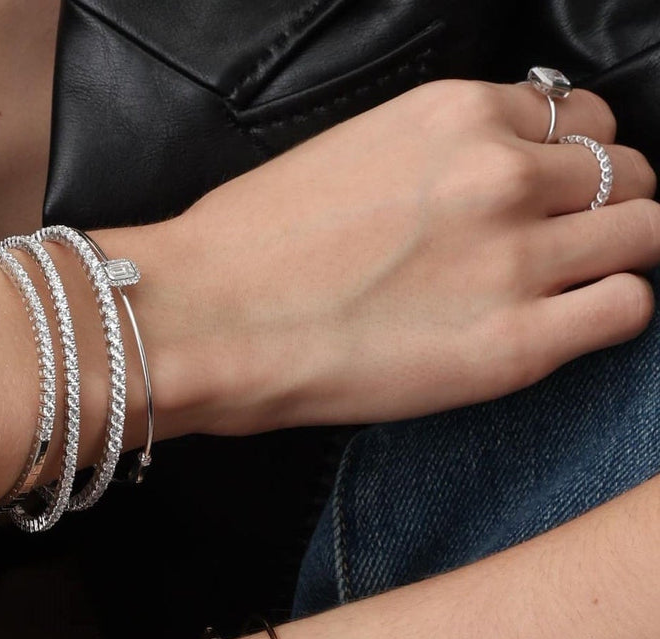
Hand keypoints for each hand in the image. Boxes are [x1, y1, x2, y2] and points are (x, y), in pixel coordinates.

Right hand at [125, 79, 659, 433]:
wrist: (202, 320)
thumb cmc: (246, 249)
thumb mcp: (348, 156)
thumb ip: (434, 160)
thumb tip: (473, 187)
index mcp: (456, 116)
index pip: (580, 118)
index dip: (573, 162)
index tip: (551, 196)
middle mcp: (501, 173)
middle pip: (626, 171)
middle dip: (603, 207)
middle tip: (557, 248)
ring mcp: (515, 257)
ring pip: (644, 233)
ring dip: (615, 257)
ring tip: (563, 290)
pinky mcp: (514, 343)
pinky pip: (627, 310)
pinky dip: (612, 312)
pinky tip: (564, 326)